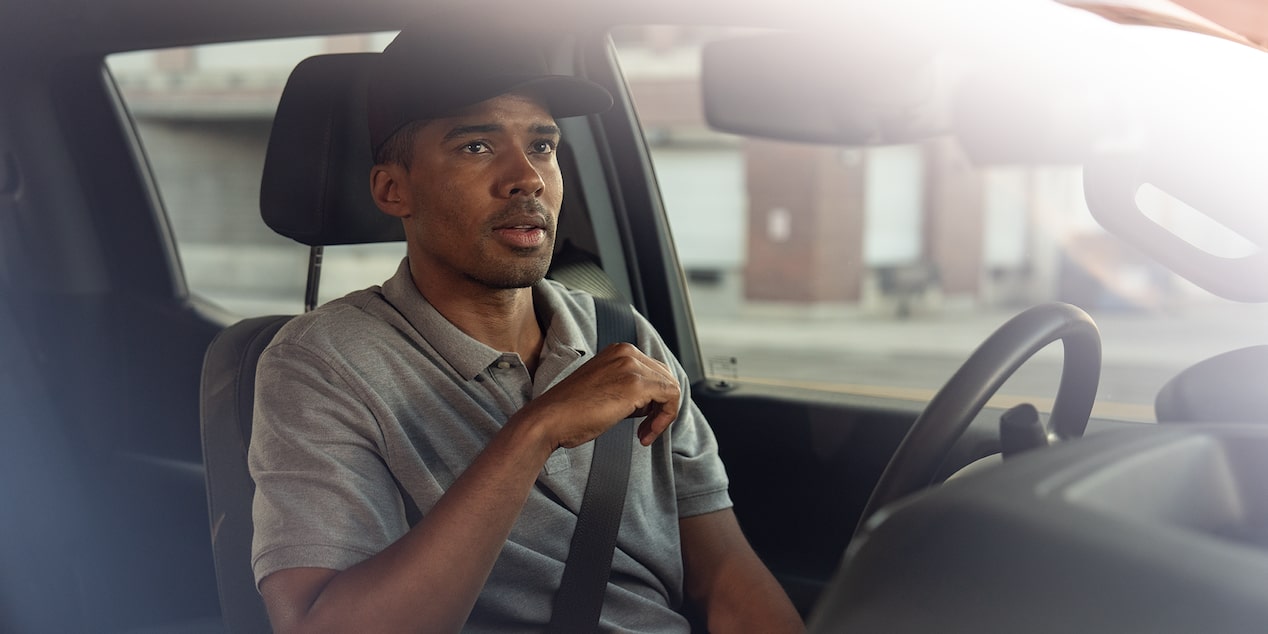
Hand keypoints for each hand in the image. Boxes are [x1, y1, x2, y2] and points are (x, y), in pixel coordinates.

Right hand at [514, 342, 679, 449]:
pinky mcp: (636, 383)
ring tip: (644, 434)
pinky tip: (645, 434)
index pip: (654, 371)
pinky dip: (664, 420)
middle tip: (645, 429)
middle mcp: (626, 352)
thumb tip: (652, 402)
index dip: (654, 399)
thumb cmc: (571, 412)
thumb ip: (628, 388)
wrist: (549, 420)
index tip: (642, 421)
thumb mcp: (605, 390)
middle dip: (660, 407)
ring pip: (671, 387)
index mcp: (618, 351)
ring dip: (663, 416)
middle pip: (665, 378)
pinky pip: (671, 398)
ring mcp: (631, 365)